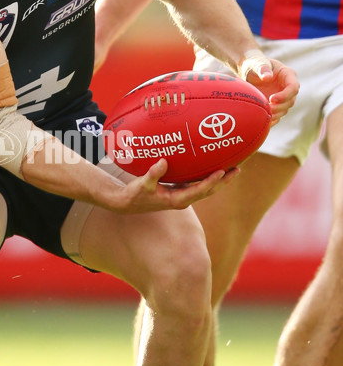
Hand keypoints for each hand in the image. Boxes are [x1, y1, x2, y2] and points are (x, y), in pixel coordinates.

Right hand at [108, 159, 238, 213]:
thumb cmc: (135, 194)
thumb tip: (163, 162)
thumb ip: (153, 174)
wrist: (128, 203)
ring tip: (234, 168)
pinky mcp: (179, 192)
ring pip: (206, 189)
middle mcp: (183, 200)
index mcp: (177, 200)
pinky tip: (214, 168)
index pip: (199, 190)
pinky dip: (208, 178)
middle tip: (238, 169)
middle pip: (208, 191)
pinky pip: (198, 185)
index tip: (222, 171)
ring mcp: (182, 196)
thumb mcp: (142, 184)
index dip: (211, 181)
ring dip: (220, 180)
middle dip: (223, 181)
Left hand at [238, 51, 298, 125]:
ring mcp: (282, 97)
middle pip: (290, 101)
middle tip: (267, 109)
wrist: (248, 71)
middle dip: (280, 107)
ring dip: (276, 114)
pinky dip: (271, 120)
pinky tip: (264, 123)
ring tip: (264, 116)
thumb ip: (262, 68)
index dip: (285, 95)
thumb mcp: (257, 63)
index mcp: (288, 75)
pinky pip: (277, 115)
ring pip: (284, 109)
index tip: (272, 99)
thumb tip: (267, 77)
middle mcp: (287, 87)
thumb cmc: (254, 63)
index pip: (293, 87)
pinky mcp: (275, 105)